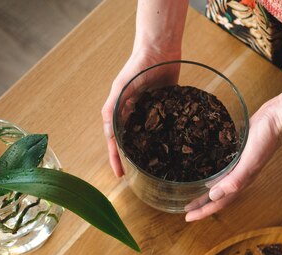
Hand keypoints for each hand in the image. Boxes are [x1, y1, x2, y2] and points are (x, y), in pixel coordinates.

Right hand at [101, 47, 180, 176]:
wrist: (159, 49)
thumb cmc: (136, 67)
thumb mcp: (121, 89)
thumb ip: (113, 110)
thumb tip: (109, 136)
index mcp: (118, 113)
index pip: (114, 142)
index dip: (116, 159)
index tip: (120, 175)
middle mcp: (131, 115)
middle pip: (130, 143)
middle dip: (132, 160)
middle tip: (136, 178)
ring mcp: (148, 112)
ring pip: (147, 137)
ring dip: (149, 152)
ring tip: (154, 169)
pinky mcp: (164, 107)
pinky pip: (164, 126)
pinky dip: (166, 138)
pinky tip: (172, 150)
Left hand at [185, 100, 281, 220]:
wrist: (277, 119)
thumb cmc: (265, 140)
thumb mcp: (250, 162)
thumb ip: (235, 180)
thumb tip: (214, 195)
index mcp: (240, 181)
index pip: (219, 202)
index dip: (203, 211)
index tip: (188, 218)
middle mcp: (237, 176)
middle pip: (216, 195)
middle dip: (201, 204)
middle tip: (185, 209)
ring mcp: (236, 165)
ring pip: (217, 183)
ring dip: (204, 190)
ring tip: (189, 192)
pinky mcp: (234, 153)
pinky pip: (219, 168)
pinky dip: (209, 172)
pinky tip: (202, 168)